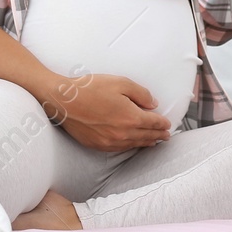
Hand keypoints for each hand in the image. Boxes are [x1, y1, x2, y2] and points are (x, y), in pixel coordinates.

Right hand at [38, 70, 171, 152]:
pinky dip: (130, 146)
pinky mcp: (97, 145)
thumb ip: (141, 94)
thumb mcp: (121, 83)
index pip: (153, 123)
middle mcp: (122, 133)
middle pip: (145, 136)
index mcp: (130, 118)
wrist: (64, 100)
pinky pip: (120, 148)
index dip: (162, 124)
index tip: (168, 124)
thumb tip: (152, 104)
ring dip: (146, 143)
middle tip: (166, 136)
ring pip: (133, 144)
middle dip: (158, 136)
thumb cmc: (91, 88)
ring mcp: (109, 142)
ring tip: (153, 142)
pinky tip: (132, 144)